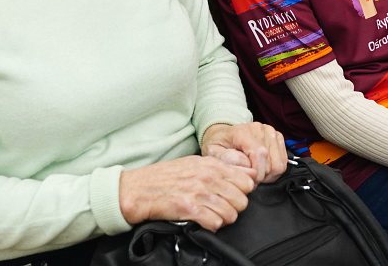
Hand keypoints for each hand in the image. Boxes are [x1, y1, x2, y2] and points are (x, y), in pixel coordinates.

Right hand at [119, 154, 256, 230]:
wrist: (139, 189)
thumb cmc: (166, 177)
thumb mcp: (195, 163)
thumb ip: (221, 167)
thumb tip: (248, 173)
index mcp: (211, 165)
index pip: (247, 181)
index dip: (243, 191)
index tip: (234, 195)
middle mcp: (208, 177)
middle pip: (242, 200)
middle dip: (234, 208)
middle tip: (222, 208)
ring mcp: (199, 193)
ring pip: (231, 214)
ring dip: (224, 218)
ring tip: (213, 216)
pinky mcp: (190, 210)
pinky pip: (215, 223)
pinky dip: (212, 225)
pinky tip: (204, 221)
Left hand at [201, 121, 287, 182]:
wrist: (225, 135)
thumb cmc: (220, 144)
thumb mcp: (213, 152)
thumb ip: (227, 159)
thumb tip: (247, 166)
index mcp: (243, 132)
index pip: (260, 155)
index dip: (256, 174)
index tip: (247, 180)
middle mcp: (260, 129)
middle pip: (272, 163)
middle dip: (261, 176)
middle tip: (250, 177)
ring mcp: (271, 132)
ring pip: (280, 164)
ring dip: (269, 174)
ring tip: (256, 173)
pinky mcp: (278, 137)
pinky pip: (284, 162)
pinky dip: (274, 170)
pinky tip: (263, 168)